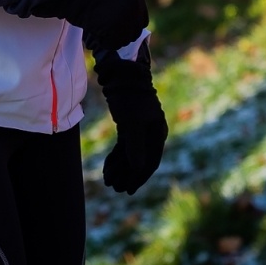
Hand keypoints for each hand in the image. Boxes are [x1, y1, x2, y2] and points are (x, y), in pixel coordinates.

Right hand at [30, 0, 148, 51]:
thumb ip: (127, 5)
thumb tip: (134, 26)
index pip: (142, 20)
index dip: (128, 27)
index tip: (116, 27)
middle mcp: (135, 3)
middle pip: (135, 31)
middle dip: (121, 34)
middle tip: (106, 31)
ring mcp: (126, 15)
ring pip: (125, 39)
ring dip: (113, 38)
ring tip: (99, 29)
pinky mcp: (115, 26)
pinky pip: (114, 44)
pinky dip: (104, 42)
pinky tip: (95, 33)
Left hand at [95, 46, 167, 194]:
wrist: (121, 74)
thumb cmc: (129, 97)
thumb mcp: (132, 123)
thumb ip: (135, 146)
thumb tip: (138, 169)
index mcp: (157, 133)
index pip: (150, 162)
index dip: (139, 178)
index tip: (128, 190)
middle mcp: (151, 133)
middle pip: (140, 161)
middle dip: (127, 175)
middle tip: (115, 188)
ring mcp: (140, 129)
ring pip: (130, 155)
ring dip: (120, 168)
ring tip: (109, 181)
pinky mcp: (128, 124)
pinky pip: (123, 146)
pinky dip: (116, 157)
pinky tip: (108, 168)